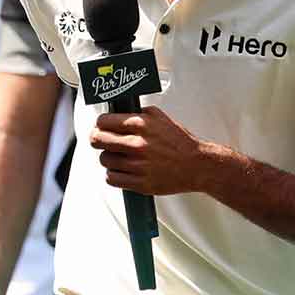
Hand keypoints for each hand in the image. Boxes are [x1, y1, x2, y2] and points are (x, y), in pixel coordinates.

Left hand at [89, 106, 210, 196]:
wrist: (197, 166)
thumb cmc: (179, 142)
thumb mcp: (160, 118)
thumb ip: (138, 112)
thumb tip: (118, 111)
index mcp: (141, 125)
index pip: (103, 122)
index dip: (100, 124)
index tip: (101, 127)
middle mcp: (138, 144)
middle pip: (97, 140)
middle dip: (97, 139)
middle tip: (100, 140)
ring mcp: (138, 165)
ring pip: (104, 159)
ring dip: (109, 157)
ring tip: (119, 157)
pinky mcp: (140, 183)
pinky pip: (111, 178)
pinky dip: (113, 174)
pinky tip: (121, 170)